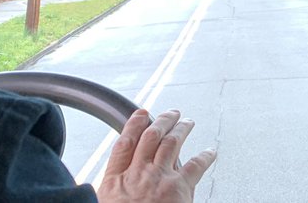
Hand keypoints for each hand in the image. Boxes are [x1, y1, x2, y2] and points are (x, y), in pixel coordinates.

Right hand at [98, 109, 215, 202]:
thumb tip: (97, 192)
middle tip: (171, 113)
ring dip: (181, 128)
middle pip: (150, 137)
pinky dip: (205, 156)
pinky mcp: (179, 188)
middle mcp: (137, 175)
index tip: (141, 114)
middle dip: (162, 120)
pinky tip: (211, 152)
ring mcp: (158, 179)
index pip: (123, 145)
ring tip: (188, 122)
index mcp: (114, 183)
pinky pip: (195, 164)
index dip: (133, 125)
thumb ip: (107, 194)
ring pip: (172, 142)